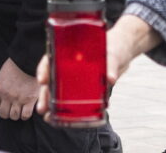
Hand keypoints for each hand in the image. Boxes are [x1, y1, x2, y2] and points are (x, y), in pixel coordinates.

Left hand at [0, 58, 38, 120]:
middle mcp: (7, 96)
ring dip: (16, 115)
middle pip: (4, 114)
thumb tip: (1, 96)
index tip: (3, 107)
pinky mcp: (30, 100)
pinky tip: (26, 110)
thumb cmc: (15, 67)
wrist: (26, 62)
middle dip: (7, 113)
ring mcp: (18, 99)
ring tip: (20, 111)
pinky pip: (26, 115)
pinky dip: (25, 115)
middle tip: (12, 110)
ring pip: (14, 116)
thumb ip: (1, 87)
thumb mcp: (2, 76)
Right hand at [37, 14, 161, 118]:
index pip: (50, 60)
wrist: (123, 51)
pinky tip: (65, 119)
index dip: (44, 70)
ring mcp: (75, 78)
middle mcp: (68, 67)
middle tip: (42, 108)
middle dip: (45, 94)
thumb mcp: (112, 53)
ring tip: (48, 117)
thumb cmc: (114, 46)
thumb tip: (110, 79)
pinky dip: (70, 109)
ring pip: (59, 92)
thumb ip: (110, 64)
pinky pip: (75, 99)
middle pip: (52, 80)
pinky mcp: (86, 88)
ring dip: (53, 104)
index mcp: (67, 53)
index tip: (42, 80)